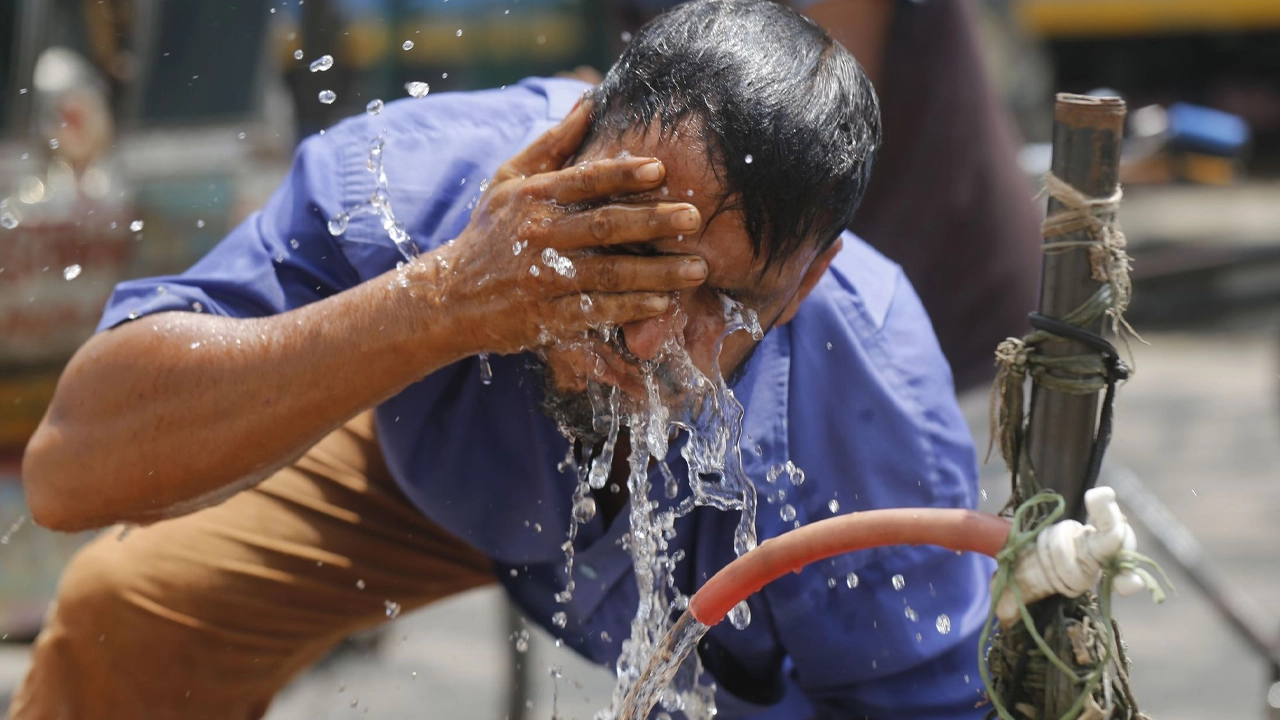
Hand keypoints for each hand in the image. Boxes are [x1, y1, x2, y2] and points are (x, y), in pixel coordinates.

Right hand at [426, 96, 707, 355]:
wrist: (449, 298)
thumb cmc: (488, 234)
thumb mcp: (508, 181)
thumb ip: (551, 145)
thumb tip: (589, 104)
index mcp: (532, 197)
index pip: (584, 180)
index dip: (623, 174)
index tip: (661, 170)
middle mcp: (539, 235)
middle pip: (605, 225)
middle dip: (654, 222)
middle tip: (694, 218)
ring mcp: (543, 278)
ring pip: (610, 272)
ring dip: (657, 272)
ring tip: (698, 268)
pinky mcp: (547, 317)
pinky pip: (598, 310)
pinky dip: (632, 308)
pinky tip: (665, 303)